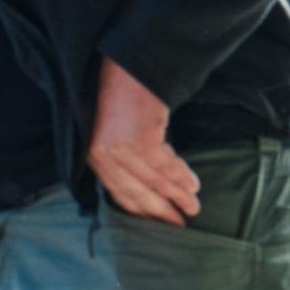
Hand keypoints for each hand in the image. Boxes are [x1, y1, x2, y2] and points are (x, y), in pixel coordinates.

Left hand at [88, 57, 200, 225]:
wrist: (126, 61)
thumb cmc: (121, 92)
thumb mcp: (113, 129)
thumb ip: (122, 157)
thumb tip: (148, 186)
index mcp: (95, 155)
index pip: (120, 194)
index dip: (143, 213)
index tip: (161, 225)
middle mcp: (103, 154)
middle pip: (137, 193)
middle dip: (161, 213)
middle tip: (181, 228)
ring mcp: (120, 146)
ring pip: (154, 181)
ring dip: (177, 197)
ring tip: (193, 208)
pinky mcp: (139, 136)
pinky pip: (165, 165)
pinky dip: (181, 177)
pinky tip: (193, 186)